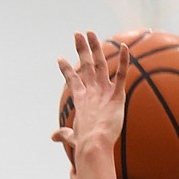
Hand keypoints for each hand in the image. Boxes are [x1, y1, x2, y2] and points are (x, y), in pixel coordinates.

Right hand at [52, 31, 128, 156]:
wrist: (94, 145)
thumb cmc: (84, 143)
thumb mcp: (72, 137)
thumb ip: (64, 134)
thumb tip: (53, 137)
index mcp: (80, 99)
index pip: (72, 80)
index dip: (66, 69)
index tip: (60, 58)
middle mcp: (90, 91)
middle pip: (85, 65)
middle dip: (81, 49)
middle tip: (78, 34)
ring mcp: (103, 91)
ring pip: (100, 64)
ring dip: (95, 47)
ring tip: (91, 33)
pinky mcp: (116, 95)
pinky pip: (121, 74)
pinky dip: (124, 61)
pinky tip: (125, 47)